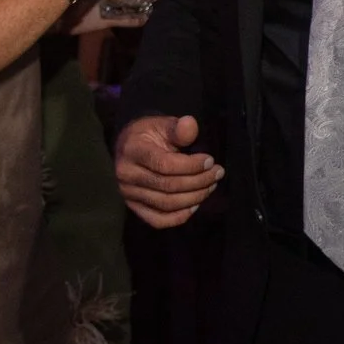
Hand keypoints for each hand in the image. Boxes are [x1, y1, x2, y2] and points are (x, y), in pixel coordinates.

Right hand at [114, 113, 222, 228]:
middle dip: (199, 181)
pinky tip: (195, 205)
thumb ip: (178, 128)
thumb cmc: (150, 135)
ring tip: (211, 186)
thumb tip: (190, 123)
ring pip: (166, 204)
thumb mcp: (163, 125)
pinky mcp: (133, 207)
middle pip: (168, 186)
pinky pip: (158, 220)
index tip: (210, 160)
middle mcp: (126, 174)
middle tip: (217, 173)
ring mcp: (128, 194)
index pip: (165, 165)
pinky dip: (180, 216)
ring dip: (195, 197)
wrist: (129, 147)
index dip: (192, 166)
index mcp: (132, 151)